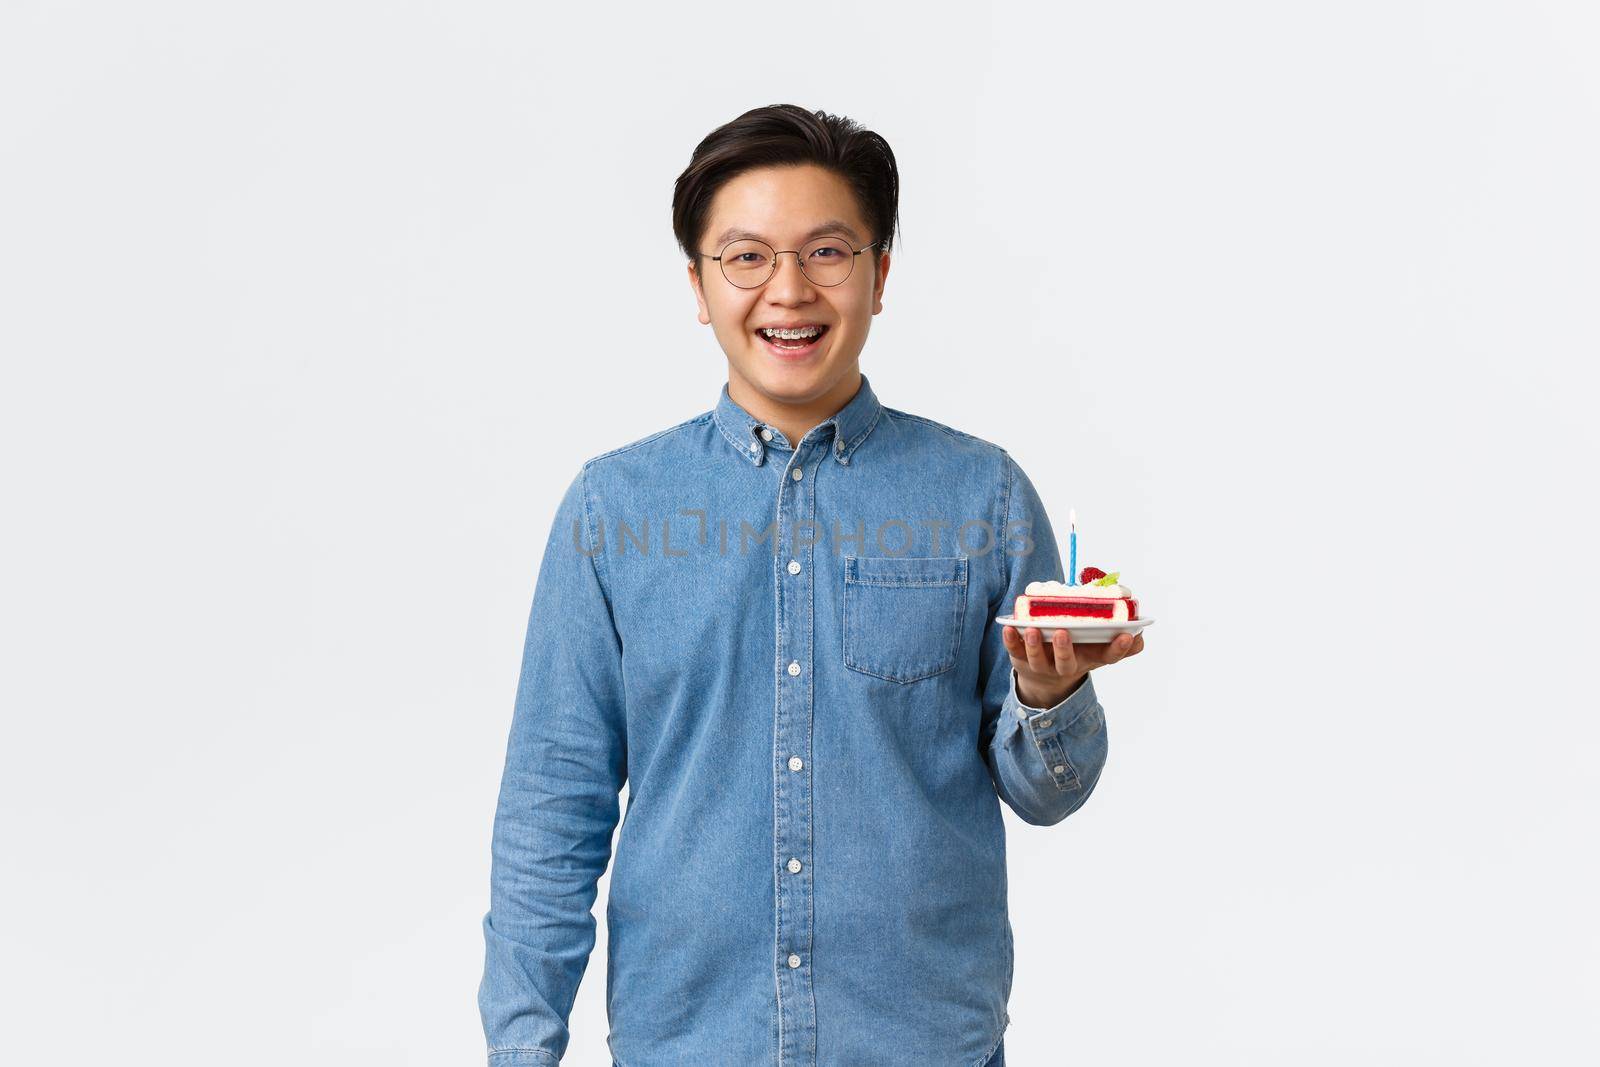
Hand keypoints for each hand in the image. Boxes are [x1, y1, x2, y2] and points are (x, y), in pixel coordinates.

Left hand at [1001, 625, 1144, 708]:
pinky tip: (1009, 627)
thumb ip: (1117, 641)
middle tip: (1064, 632)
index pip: (1108, 657)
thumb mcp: (1098, 649)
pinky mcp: (1021, 659)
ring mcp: (1042, 664)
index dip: (1118, 649)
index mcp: (1089, 659)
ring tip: (1033, 630)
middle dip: (1065, 649)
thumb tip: (1140, 631)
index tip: (1125, 636)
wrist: (1045, 679)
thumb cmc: (1077, 652)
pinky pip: (1015, 651)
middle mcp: (1066, 666)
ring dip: (1034, 645)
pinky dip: (1010, 640)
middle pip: (1066, 663)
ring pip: (1038, 659)